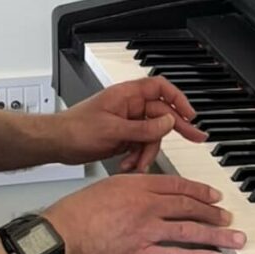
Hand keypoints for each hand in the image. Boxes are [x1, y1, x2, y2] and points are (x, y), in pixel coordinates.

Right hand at [44, 173, 245, 253]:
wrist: (63, 236)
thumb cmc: (77, 212)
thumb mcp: (107, 187)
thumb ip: (130, 190)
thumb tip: (145, 196)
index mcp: (138, 185)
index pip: (178, 185)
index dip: (200, 191)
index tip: (214, 196)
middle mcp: (147, 205)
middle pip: (189, 207)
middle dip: (213, 213)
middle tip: (228, 218)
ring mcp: (147, 231)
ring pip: (189, 230)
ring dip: (215, 234)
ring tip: (233, 238)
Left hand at [52, 77, 206, 171]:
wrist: (57, 144)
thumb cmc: (76, 128)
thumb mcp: (113, 130)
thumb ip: (144, 128)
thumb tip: (169, 121)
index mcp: (127, 95)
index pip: (160, 88)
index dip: (178, 98)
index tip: (189, 114)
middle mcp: (129, 106)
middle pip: (161, 114)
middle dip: (175, 129)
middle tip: (196, 137)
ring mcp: (127, 122)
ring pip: (151, 135)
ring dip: (147, 152)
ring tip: (137, 164)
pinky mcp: (123, 137)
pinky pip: (140, 146)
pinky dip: (137, 157)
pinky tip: (128, 165)